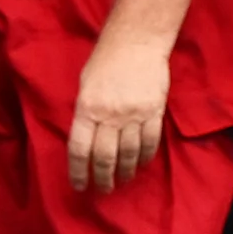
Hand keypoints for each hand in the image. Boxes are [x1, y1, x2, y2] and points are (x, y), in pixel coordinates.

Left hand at [67, 32, 171, 193]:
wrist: (136, 43)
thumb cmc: (104, 63)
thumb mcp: (84, 87)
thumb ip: (84, 115)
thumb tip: (86, 143)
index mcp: (86, 108)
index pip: (79, 149)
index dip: (78, 172)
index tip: (80, 186)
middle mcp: (109, 115)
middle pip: (105, 157)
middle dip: (103, 179)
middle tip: (103, 190)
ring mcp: (133, 115)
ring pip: (129, 154)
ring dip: (125, 172)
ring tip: (122, 181)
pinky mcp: (154, 111)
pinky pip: (150, 142)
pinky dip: (144, 158)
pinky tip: (139, 165)